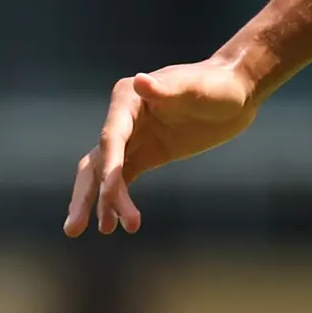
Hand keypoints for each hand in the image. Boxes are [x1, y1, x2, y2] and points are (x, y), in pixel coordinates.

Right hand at [64, 58, 262, 236]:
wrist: (236, 92)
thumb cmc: (217, 85)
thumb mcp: (196, 88)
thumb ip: (166, 89)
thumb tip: (139, 81)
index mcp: (128, 98)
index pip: (112, 137)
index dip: (109, 168)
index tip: (110, 196)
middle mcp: (123, 117)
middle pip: (97, 160)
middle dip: (86, 194)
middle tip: (74, 228)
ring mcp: (133, 137)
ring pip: (105, 173)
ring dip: (99, 203)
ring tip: (102, 231)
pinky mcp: (146, 153)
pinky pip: (124, 180)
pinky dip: (118, 201)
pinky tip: (116, 224)